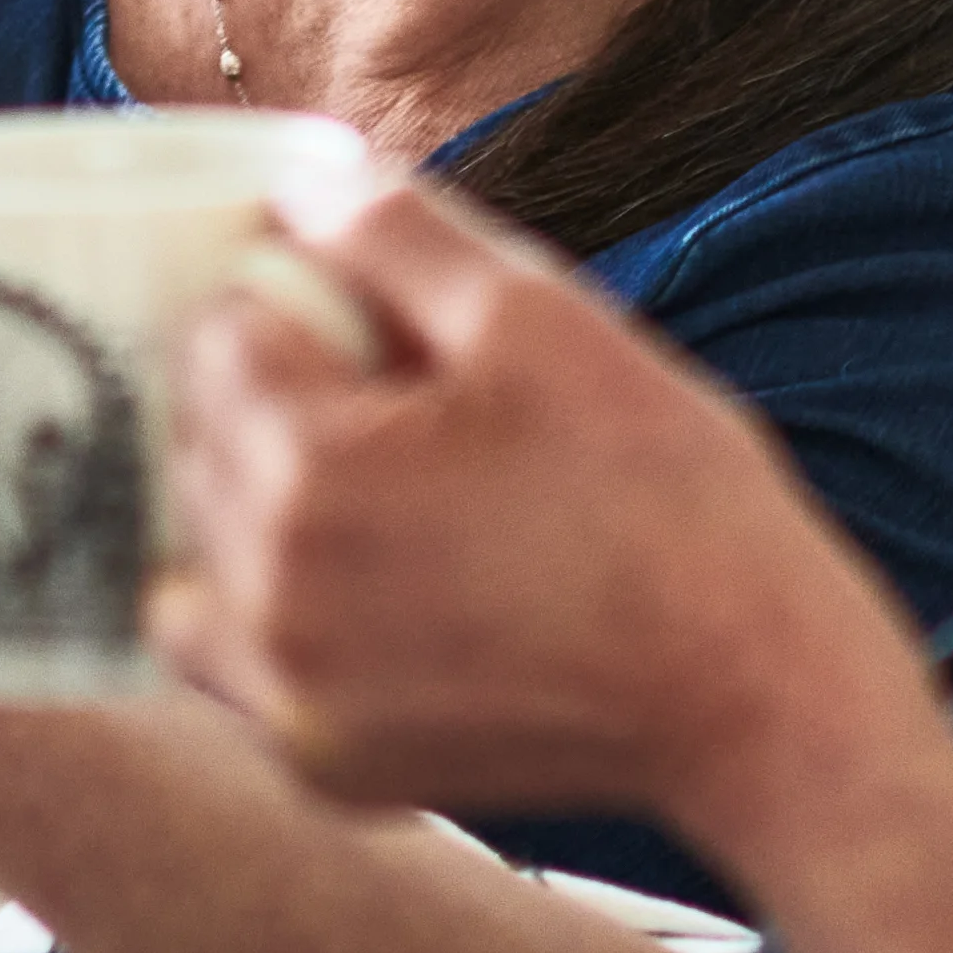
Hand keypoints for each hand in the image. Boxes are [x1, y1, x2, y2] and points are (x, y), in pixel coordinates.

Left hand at [157, 170, 912, 830]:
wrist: (756, 695)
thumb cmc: (667, 499)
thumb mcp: (543, 320)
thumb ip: (398, 236)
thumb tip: (299, 182)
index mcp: (307, 470)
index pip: (218, 336)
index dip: (294, 305)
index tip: (376, 323)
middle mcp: (267, 595)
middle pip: (196, 444)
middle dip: (271, 401)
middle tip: (396, 402)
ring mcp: (290, 698)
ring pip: (198, 559)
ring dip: (257, 508)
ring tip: (383, 495)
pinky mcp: (328, 769)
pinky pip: (242, 667)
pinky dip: (278, 618)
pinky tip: (385, 589)